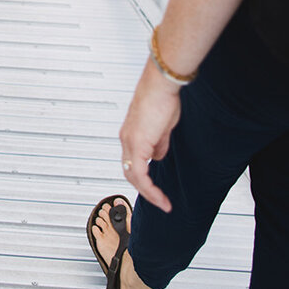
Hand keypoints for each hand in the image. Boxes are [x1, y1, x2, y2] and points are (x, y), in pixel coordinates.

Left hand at [119, 63, 181, 210]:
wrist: (161, 84)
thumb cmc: (162, 98)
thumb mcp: (162, 127)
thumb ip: (158, 143)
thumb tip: (158, 156)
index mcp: (130, 134)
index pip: (133, 163)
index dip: (144, 179)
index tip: (157, 191)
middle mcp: (126, 139)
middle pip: (130, 172)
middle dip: (145, 190)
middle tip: (160, 202)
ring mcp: (129, 141)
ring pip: (133, 175)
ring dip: (148, 192)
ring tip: (163, 204)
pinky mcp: (137, 142)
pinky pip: (140, 172)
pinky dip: (150, 187)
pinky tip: (160, 196)